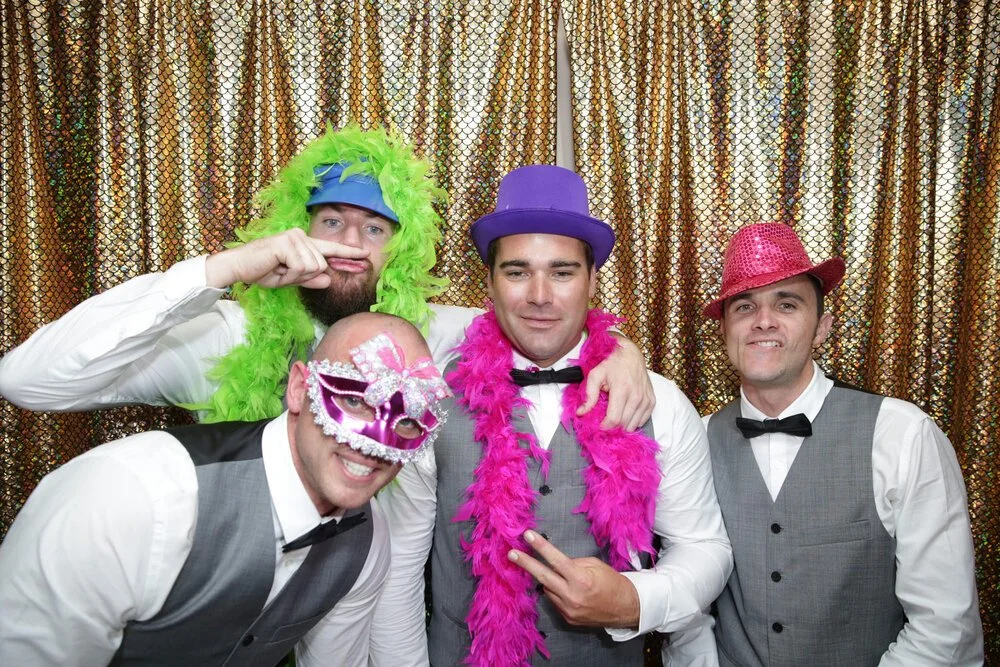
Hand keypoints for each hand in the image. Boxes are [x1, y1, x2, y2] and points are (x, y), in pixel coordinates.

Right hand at [205, 228, 369, 288]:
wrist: (239, 268)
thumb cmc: (262, 271)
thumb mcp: (291, 279)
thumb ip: (310, 279)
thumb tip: (328, 280)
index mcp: (304, 243)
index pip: (330, 249)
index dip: (349, 253)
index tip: (366, 255)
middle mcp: (301, 236)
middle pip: (322, 265)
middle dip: (304, 276)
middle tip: (283, 272)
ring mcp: (294, 237)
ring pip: (313, 267)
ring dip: (295, 275)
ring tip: (278, 269)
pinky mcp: (287, 243)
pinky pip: (301, 267)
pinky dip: (290, 274)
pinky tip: (277, 267)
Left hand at [507, 530, 639, 628]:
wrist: (625, 608)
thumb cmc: (612, 582)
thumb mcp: (595, 565)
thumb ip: (573, 563)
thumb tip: (555, 563)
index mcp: (580, 579)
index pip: (555, 560)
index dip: (540, 547)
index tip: (527, 535)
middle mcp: (572, 596)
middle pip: (542, 577)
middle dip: (526, 564)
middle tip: (511, 554)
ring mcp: (568, 610)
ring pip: (547, 589)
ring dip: (548, 580)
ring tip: (560, 576)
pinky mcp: (567, 618)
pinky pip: (554, 600)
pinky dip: (556, 592)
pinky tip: (565, 589)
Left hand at [577, 335, 654, 429]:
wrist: (630, 354)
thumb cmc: (611, 363)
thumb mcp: (595, 375)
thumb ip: (589, 395)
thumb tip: (581, 412)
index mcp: (622, 389)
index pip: (614, 419)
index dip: (605, 427)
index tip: (599, 426)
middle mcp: (636, 396)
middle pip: (624, 424)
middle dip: (612, 428)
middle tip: (605, 422)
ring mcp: (646, 399)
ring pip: (633, 425)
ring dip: (622, 426)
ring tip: (615, 417)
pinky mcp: (652, 401)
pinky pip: (642, 421)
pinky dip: (633, 421)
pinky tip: (625, 413)